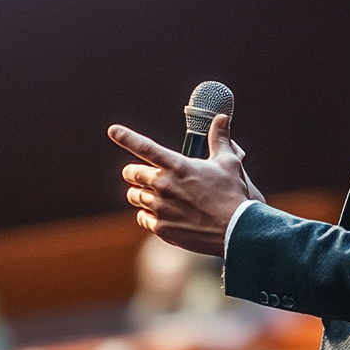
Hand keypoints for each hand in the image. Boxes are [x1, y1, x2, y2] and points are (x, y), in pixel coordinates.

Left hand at [108, 113, 264, 255]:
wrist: (236, 230)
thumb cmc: (233, 195)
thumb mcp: (229, 162)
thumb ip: (219, 139)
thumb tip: (221, 118)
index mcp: (177, 166)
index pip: (145, 147)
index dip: (126, 137)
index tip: (113, 131)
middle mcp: (164, 186)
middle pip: (132, 173)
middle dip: (133, 172)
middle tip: (140, 174)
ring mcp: (161, 208)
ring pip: (134, 196)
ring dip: (138, 193)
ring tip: (148, 194)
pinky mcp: (162, 228)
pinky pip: (142, 218)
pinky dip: (146, 215)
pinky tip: (157, 215)